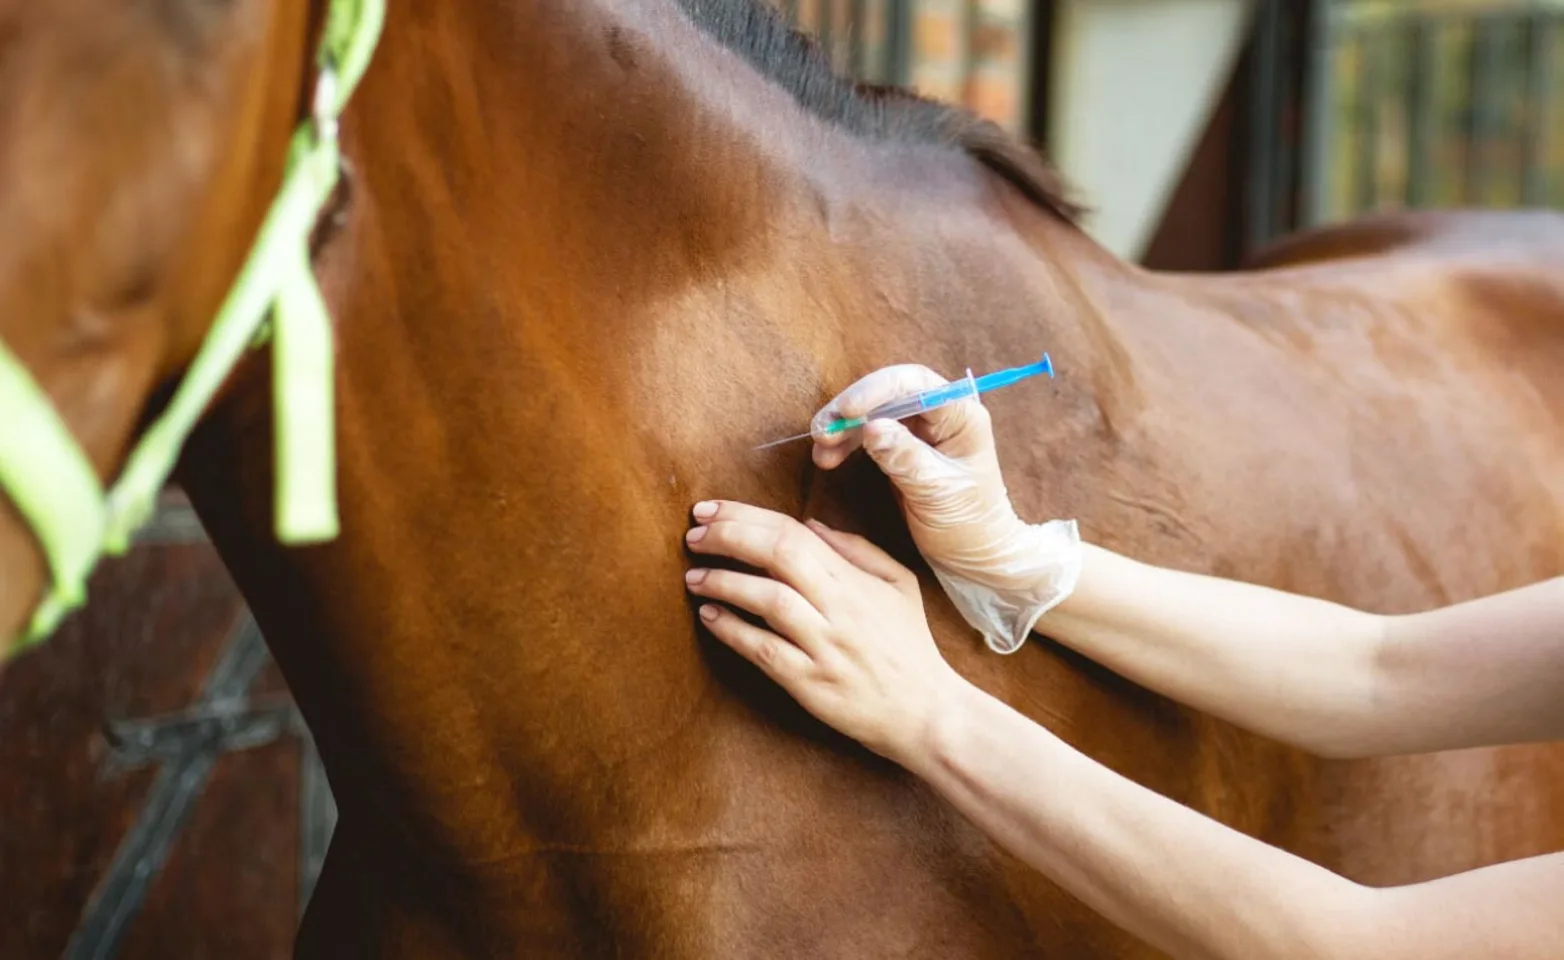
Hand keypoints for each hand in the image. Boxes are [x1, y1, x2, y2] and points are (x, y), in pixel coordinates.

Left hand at [683, 500, 963, 765]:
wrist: (927, 713)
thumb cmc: (910, 647)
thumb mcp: (899, 584)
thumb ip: (856, 548)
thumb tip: (809, 523)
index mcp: (855, 580)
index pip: (793, 532)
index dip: (745, 516)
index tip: (709, 511)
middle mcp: (839, 607)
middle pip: (777, 555)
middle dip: (728, 537)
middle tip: (692, 535)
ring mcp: (824, 646)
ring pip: (768, 600)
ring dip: (724, 582)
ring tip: (694, 577)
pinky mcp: (811, 683)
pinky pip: (765, 651)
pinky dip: (733, 631)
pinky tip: (709, 617)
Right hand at [810, 365, 1082, 653]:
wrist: (974, 553)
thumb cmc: (968, 522)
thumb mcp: (937, 491)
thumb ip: (905, 458)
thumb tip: (871, 428)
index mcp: (960, 415)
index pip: (915, 384)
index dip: (877, 390)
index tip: (847, 410)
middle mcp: (940, 414)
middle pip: (887, 393)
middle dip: (851, 408)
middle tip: (822, 431)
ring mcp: (919, 429)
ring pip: (873, 412)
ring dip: (843, 427)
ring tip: (820, 449)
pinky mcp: (902, 447)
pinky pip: (868, 434)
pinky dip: (846, 443)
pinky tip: (828, 459)